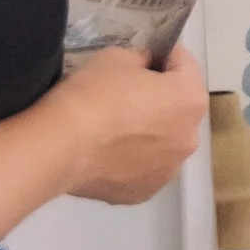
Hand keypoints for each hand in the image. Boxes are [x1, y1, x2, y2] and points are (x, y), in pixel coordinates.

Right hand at [62, 43, 207, 202]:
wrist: (59, 146)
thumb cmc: (93, 95)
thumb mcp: (118, 57)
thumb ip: (142, 61)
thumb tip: (145, 71)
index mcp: (190, 100)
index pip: (185, 66)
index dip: (163, 56)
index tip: (143, 56)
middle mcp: (189, 138)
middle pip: (178, 108)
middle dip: (160, 98)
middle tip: (125, 93)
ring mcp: (168, 171)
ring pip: (163, 142)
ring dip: (148, 132)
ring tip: (113, 128)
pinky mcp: (143, 193)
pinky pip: (143, 167)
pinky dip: (131, 159)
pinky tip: (105, 153)